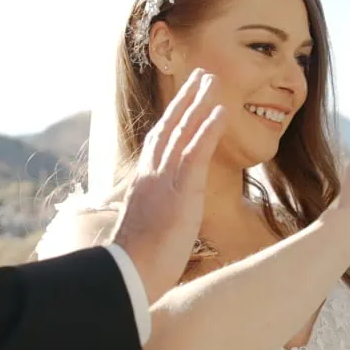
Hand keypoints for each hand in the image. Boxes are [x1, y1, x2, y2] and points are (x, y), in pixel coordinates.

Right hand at [110, 69, 226, 301]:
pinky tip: (220, 111)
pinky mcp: (180, 192)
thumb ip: (154, 214)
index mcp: (144, 183)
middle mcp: (151, 175)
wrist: (128, 274)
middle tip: (202, 75)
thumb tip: (159, 215)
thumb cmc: (137, 262)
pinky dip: (208, 130)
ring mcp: (164, 180)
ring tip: (214, 80)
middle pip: (170, 127)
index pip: (160, 142)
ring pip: (183, 132)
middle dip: (186, 99)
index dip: (173, 118)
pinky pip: (195, 154)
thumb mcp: (146, 230)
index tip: (184, 99)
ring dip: (199, 103)